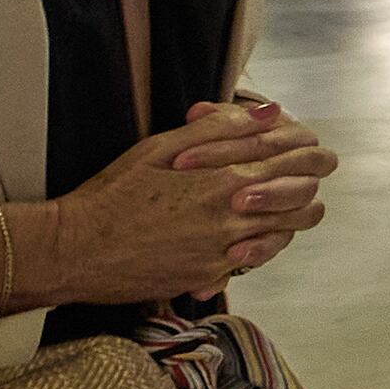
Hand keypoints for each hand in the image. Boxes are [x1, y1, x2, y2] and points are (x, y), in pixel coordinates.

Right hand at [55, 100, 338, 299]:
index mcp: (227, 177)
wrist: (75, 249)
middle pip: (306, 201)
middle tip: (305, 179)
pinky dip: (257, 248)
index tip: (314, 151)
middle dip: (310, 186)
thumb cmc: (113, 193)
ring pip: (287, 233)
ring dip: (289, 218)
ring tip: (278, 208)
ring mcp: (224, 250)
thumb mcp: (161, 147)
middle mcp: (234, 215)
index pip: (299, 162)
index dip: (313, 155)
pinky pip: (252, 261)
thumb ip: (221, 129)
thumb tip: (271, 113)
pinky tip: (244, 237)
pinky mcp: (210, 276)